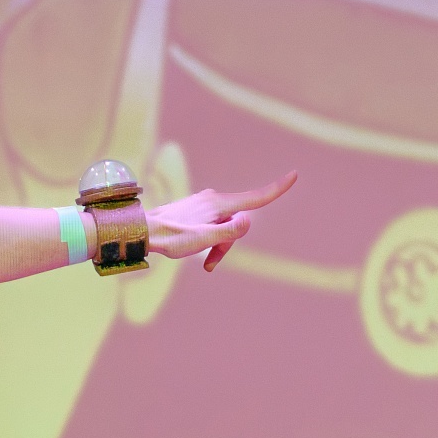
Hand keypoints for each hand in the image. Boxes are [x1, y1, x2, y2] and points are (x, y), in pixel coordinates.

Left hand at [146, 172, 298, 271]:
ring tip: (204, 262)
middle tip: (210, 262)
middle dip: (230, 241)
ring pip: (224, 226)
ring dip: (218, 245)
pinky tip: (196, 251)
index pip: (255, 197)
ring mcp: (204, 203)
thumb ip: (229, 231)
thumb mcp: (203, 239)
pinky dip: (210, 240)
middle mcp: (213, 199)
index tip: (294, 175)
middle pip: (237, 221)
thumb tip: (249, 219)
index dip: (276, 189)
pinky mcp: (196, 209)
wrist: (143, 231)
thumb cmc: (172, 238)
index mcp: (218, 204)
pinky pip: (212, 226)